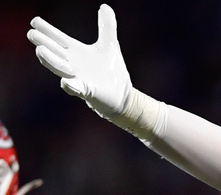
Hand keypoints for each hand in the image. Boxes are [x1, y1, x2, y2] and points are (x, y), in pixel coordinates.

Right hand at [27, 4, 131, 118]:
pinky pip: (77, 89)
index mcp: (76, 52)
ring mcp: (79, 78)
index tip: (35, 21)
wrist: (122, 95)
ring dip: (50, 60)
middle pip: (54, 52)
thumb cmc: (112, 71)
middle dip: (44, 44)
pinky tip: (65, 82)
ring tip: (40, 51)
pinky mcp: (88, 91)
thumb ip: (106, 27)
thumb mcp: (110, 45)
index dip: (47, 30)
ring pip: (60, 69)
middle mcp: (73, 64)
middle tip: (31, 34)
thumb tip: (105, 6)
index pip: (58, 39)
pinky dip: (71, 86)